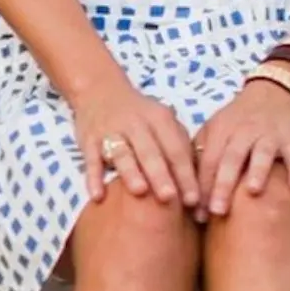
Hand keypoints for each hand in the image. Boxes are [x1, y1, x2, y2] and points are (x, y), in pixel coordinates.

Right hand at [73, 74, 198, 205]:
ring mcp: (111, 131)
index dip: (185, 174)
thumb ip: (179, 146)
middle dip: (161, 174)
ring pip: (122, 153)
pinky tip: (98, 196)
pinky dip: (93, 177)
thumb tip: (201, 182)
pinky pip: (91, 159)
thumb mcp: (162, 122)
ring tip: (139, 191)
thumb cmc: (140, 117)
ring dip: (130, 172)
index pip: (176, 149)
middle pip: (150, 152)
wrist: (99, 90)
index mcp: (160, 120)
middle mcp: (136, 124)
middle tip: (170, 198)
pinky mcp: (88, 139)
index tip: (194, 200)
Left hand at [194, 71, 289, 222]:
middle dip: (223, 184)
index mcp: (221, 131)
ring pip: (262, 154)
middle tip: (216, 211)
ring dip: (258, 171)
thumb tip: (186, 190)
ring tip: (253, 192)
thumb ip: (201, 154)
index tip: (197, 216)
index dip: (202, 188)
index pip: (208, 162)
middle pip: (231, 159)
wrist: (275, 91)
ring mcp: (269, 135)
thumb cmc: (239, 120)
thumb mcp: (215, 129)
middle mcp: (244, 132)